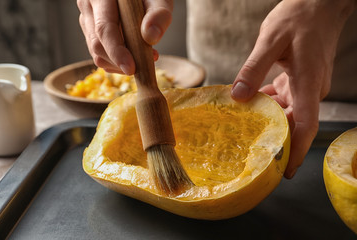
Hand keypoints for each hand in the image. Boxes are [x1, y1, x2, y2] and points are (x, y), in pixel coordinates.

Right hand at [77, 0, 172, 74]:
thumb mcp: (159, 0)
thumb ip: (159, 15)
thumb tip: (150, 36)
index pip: (104, 29)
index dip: (116, 52)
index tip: (131, 68)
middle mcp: (88, 7)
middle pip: (97, 45)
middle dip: (120, 62)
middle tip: (147, 63)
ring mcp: (87, 21)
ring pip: (97, 54)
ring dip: (121, 64)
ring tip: (145, 56)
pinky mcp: (91, 32)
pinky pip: (101, 56)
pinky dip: (118, 63)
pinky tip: (135, 55)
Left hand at [231, 0, 355, 177]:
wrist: (320, 3)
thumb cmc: (299, 17)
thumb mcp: (270, 40)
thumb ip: (254, 69)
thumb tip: (239, 96)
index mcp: (307, 82)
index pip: (306, 125)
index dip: (297, 150)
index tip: (286, 170)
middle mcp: (310, 88)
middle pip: (294, 122)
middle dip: (275, 137)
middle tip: (252, 150)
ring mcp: (306, 84)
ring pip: (288, 111)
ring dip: (268, 119)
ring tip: (245, 127)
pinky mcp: (301, 78)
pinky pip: (285, 97)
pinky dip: (269, 102)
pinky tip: (251, 102)